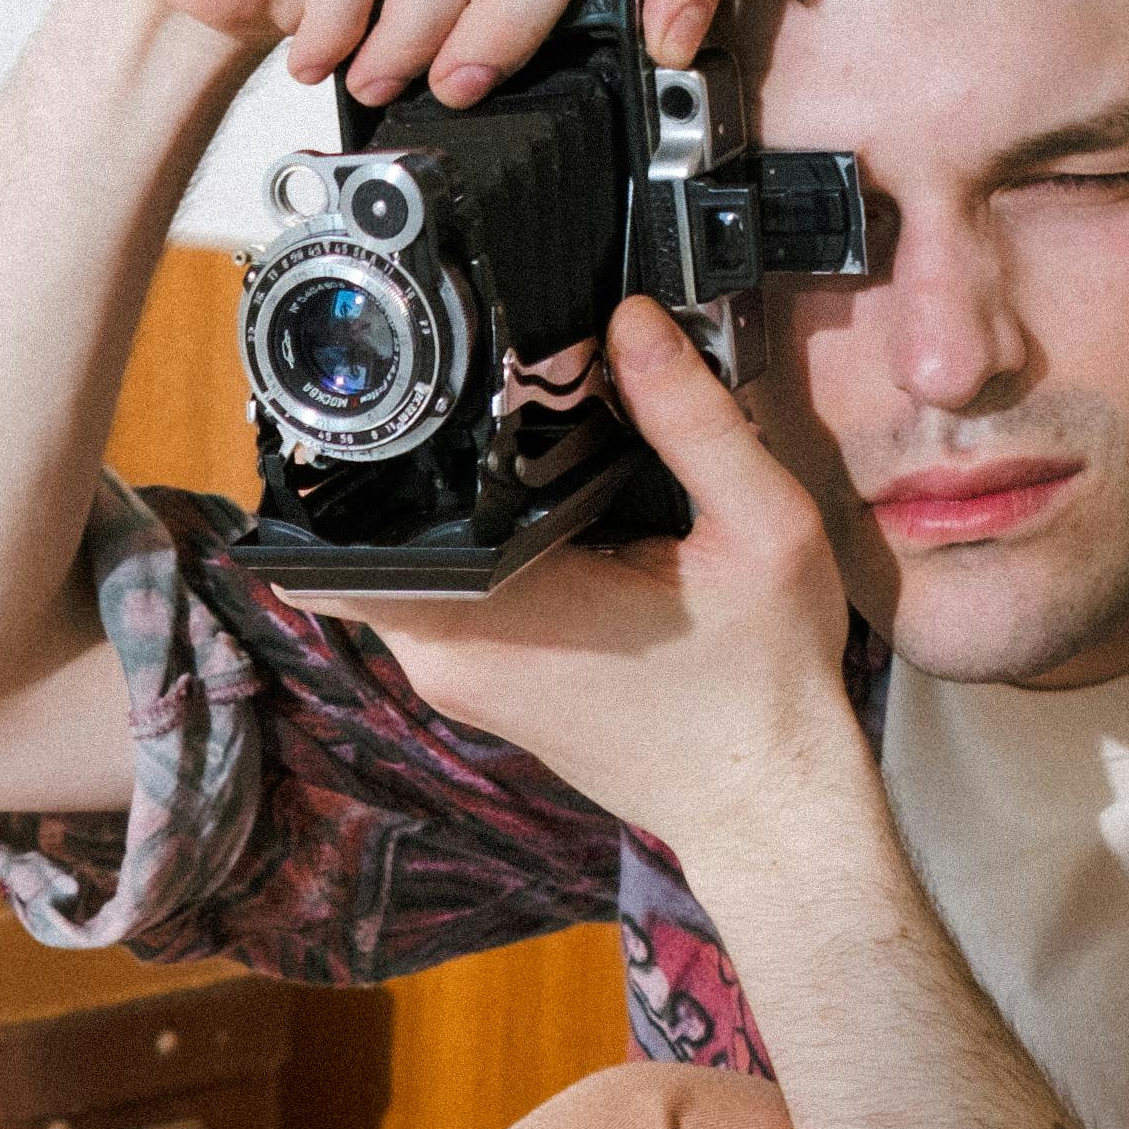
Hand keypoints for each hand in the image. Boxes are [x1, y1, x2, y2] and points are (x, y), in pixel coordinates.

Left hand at [313, 296, 869, 893]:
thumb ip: (693, 419)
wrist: (768, 806)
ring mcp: (454, 678)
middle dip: (413, 457)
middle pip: (374, 525)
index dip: (370, 447)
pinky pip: (436, 593)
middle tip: (481, 395)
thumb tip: (629, 322)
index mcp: (500, 614)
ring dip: (441, 503)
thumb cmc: (767, 688)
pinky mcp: (475, 683)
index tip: (409, 387)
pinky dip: (468, 547)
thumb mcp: (761, 529)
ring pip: (401, 557)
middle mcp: (450, 656)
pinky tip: (533, 514)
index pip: (360, 523)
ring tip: (515, 445)